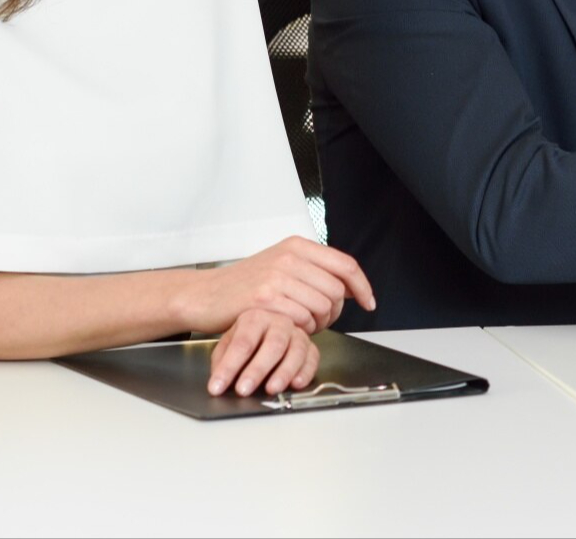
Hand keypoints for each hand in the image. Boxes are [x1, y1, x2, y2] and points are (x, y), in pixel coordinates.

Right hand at [173, 236, 374, 335]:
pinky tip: (286, 326)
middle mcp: (289, 258)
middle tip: (318, 320)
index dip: (363, 287)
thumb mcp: (283, 266)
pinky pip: (301, 320)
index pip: (346, 265)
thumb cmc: (245, 285)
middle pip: (337, 291)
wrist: (206, 295)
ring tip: (299, 323)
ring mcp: (276, 277)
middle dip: (334, 313)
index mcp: (298, 246)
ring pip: (322, 308)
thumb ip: (315, 270)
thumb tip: (351, 287)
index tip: (369, 302)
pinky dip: (299, 330)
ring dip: (316, 324)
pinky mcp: (264, 299)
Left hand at [207, 308, 321, 396]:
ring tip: (271, 389)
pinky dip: (306, 372)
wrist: (266, 331)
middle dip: (257, 369)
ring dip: (284, 372)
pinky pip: (313, 358)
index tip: (218, 386)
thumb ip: (222, 363)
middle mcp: (279, 322)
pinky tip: (296, 384)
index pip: (243, 343)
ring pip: (296, 351)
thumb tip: (217, 383)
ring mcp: (297, 333)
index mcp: (255, 318)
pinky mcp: (311, 347)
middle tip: (244, 389)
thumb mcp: (227, 346)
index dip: (229, 366)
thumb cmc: (246, 339)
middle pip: (273, 344)